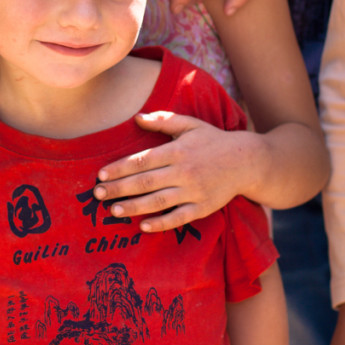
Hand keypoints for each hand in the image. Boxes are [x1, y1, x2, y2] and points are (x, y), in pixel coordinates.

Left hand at [93, 112, 266, 231]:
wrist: (247, 161)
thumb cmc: (213, 140)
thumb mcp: (190, 124)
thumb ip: (163, 121)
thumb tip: (136, 118)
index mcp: (177, 151)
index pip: (142, 160)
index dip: (120, 168)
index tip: (101, 174)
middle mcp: (184, 172)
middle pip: (145, 182)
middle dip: (119, 188)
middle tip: (97, 194)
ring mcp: (194, 192)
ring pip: (158, 202)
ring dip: (134, 207)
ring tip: (113, 211)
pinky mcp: (203, 208)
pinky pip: (179, 218)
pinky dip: (161, 223)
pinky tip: (143, 226)